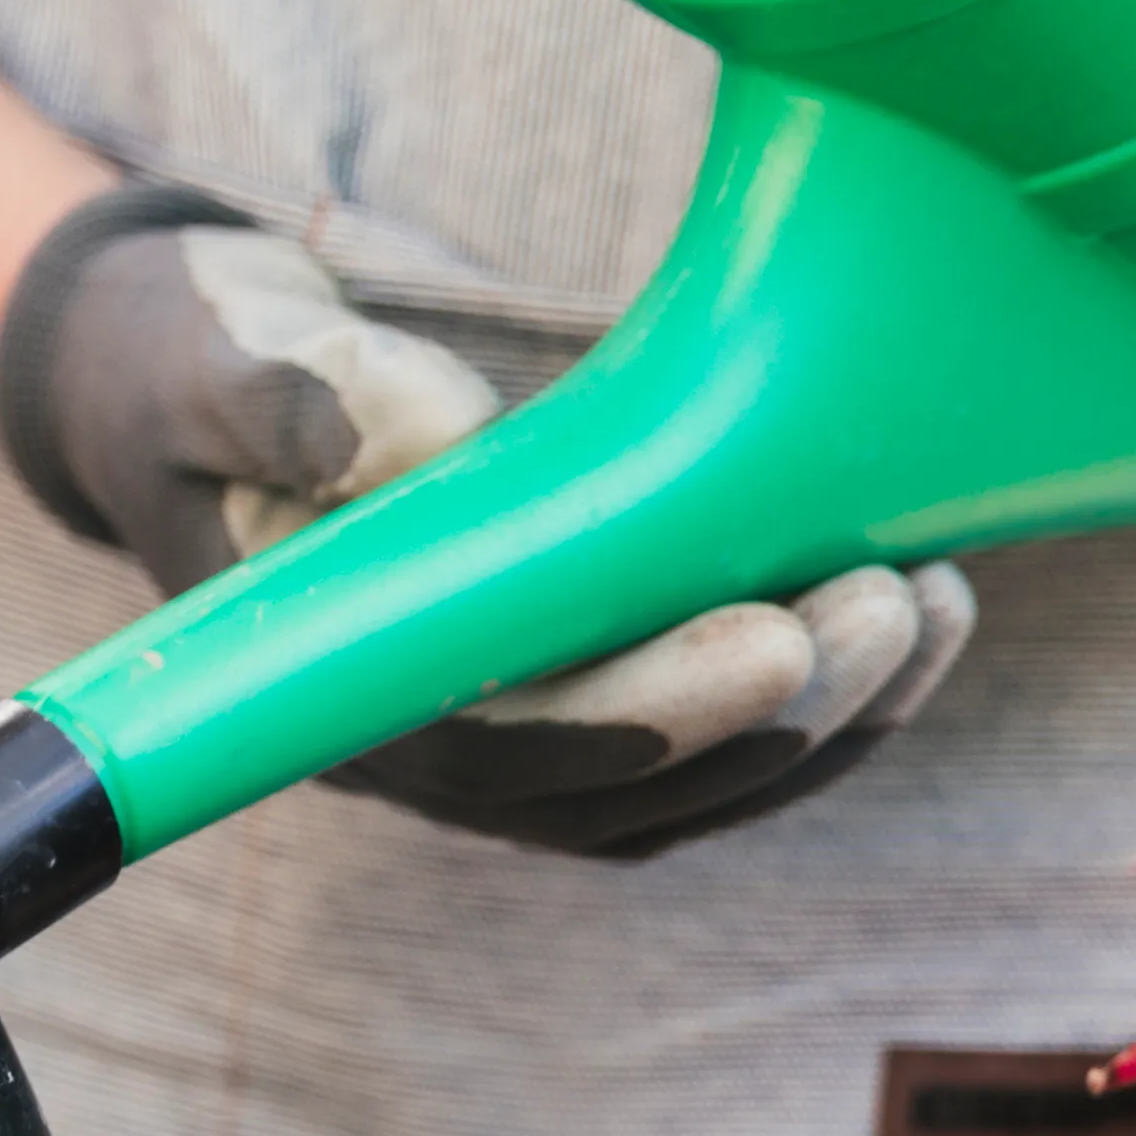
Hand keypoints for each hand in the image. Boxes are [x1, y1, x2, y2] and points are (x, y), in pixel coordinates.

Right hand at [0, 188, 981, 860]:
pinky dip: (828, 693)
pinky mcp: (585, 676)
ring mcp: (516, 721)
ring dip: (833, 716)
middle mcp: (429, 739)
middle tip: (900, 605)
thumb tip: (433, 438)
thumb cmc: (196, 356)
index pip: (498, 750)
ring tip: (939, 606)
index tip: (773, 643)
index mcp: (332, 687)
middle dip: (784, 713)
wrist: (199, 370)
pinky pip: (721, 729)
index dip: (643, 722)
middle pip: (627, 788)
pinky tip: (924, 603)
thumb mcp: (210, 347)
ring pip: (696, 781)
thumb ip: (289, 392)